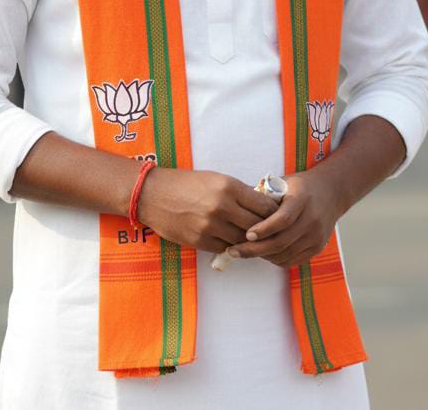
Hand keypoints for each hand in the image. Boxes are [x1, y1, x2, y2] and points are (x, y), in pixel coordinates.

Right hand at [136, 168, 279, 252]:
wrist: (152, 194)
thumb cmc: (185, 183)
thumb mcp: (215, 179)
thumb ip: (239, 193)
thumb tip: (262, 206)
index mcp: (228, 186)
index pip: (264, 206)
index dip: (273, 212)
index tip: (275, 215)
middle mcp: (222, 206)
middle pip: (257, 226)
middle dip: (264, 230)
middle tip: (269, 231)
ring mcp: (210, 226)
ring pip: (242, 241)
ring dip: (248, 241)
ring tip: (251, 238)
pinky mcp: (200, 241)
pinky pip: (225, 248)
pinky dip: (231, 246)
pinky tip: (232, 241)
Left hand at [224, 167, 343, 268]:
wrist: (331, 192)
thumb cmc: (300, 186)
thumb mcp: (284, 183)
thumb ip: (264, 194)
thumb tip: (237, 204)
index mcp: (302, 199)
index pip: (282, 219)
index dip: (263, 229)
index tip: (246, 234)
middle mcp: (312, 219)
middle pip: (281, 241)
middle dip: (255, 249)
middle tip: (233, 250)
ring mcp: (316, 236)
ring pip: (285, 254)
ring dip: (262, 255)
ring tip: (244, 252)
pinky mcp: (317, 248)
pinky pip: (292, 260)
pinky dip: (275, 259)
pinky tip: (263, 253)